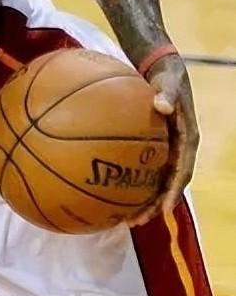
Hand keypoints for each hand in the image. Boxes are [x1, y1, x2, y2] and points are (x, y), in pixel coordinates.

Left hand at [128, 54, 198, 226]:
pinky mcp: (153, 149)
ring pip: (155, 183)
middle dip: (154, 206)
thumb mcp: (169, 84)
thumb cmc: (167, 79)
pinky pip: (142, 170)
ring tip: (123, 218)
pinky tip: (107, 192)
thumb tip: (163, 105)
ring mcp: (166, 152)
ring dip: (142, 202)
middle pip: (168, 186)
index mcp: (188, 141)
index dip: (173, 193)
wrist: (165, 73)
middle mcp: (179, 151)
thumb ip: (167, 94)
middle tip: (136, 222)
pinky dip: (129, 183)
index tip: (163, 210)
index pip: (182, 173)